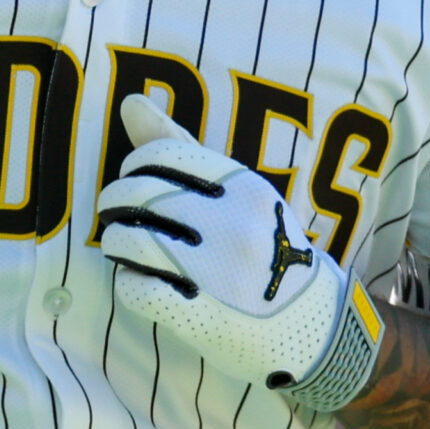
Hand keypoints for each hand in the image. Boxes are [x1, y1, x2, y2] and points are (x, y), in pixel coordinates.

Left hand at [97, 97, 383, 409]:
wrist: (314, 325)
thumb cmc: (268, 249)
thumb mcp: (239, 193)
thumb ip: (182, 148)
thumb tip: (130, 103)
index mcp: (242, 188)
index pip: (160, 155)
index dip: (134, 167)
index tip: (139, 183)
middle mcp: (230, 225)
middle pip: (137, 196)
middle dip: (115, 204)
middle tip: (120, 216)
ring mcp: (215, 273)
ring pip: (128, 241)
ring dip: (116, 243)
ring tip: (126, 249)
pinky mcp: (199, 316)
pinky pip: (135, 290)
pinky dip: (128, 285)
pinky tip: (142, 284)